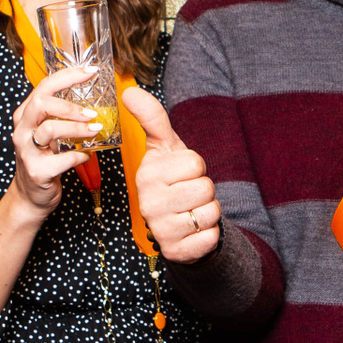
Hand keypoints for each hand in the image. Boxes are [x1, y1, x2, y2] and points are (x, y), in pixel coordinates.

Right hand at [8, 65, 99, 214]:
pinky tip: (87, 156)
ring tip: (95, 130)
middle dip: (70, 105)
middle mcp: (22, 129)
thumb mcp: (48, 132)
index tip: (91, 71)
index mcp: (26, 115)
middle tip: (92, 113)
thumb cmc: (44, 159)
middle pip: (41, 103)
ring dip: (77, 128)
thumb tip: (94, 100)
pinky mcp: (37, 172)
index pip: (45, 86)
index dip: (69, 75)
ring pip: (50, 129)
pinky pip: (62, 159)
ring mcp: (27, 151)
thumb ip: (61, 115)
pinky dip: (80, 156)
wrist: (31, 196)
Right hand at [123, 87, 220, 263]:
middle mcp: (149, 204)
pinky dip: (209, 234)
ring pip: (211, 212)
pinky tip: (193, 232)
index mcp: (147, 175)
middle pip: (206, 187)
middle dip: (204, 190)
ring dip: (207, 212)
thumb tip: (130, 90)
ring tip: (190, 211)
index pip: (194, 162)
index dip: (195, 167)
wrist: (175, 226)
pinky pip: (212, 236)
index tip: (180, 174)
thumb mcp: (165, 148)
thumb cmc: (172, 181)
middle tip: (187, 195)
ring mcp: (161, 230)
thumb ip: (152, 118)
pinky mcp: (177, 252)